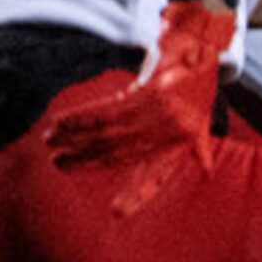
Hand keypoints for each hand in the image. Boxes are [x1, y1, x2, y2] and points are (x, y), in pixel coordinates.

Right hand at [42, 0, 234, 214]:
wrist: (204, 46)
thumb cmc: (198, 86)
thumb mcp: (203, 119)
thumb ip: (198, 147)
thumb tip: (209, 169)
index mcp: (182, 144)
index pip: (158, 176)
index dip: (138, 195)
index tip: (117, 214)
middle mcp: (172, 132)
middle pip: (122, 154)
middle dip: (87, 161)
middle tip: (59, 165)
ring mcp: (163, 113)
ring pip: (110, 132)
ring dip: (76, 138)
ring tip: (52, 143)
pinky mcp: (151, 92)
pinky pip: (109, 110)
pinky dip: (82, 117)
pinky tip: (61, 122)